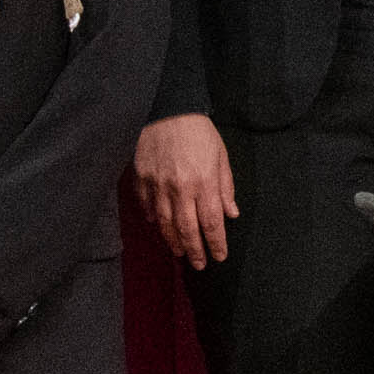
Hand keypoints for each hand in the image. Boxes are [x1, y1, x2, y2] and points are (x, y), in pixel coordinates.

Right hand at [136, 115, 237, 269]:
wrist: (167, 108)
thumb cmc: (198, 131)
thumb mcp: (221, 156)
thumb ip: (225, 187)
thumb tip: (231, 214)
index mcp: (204, 183)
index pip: (212, 223)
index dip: (216, 244)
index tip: (219, 257)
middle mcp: (181, 189)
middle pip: (187, 229)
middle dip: (194, 250)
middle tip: (199, 264)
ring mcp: (158, 185)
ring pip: (165, 223)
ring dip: (173, 241)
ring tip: (180, 252)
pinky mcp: (141, 179)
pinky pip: (147, 205)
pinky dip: (153, 219)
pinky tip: (158, 226)